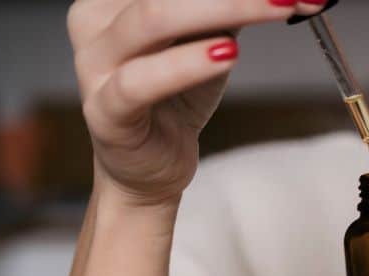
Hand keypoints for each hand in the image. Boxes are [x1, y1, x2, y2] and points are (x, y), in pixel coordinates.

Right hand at [68, 0, 325, 201]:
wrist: (148, 166)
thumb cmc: (175, 96)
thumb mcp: (208, 36)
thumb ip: (230, 5)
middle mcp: (95, 21)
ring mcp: (94, 66)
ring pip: (152, 19)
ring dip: (224, 7)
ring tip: (275, 8)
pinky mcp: (104, 111)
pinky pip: (142, 80)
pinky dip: (188, 63)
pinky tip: (227, 54)